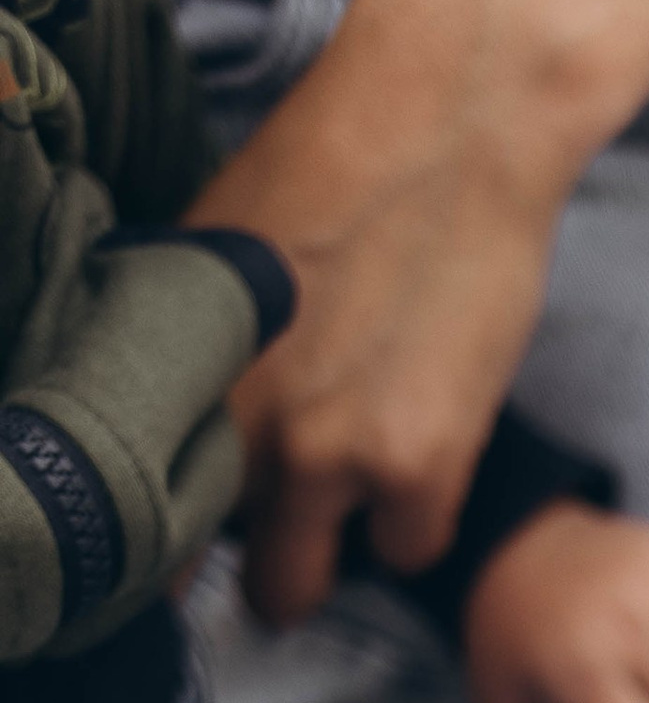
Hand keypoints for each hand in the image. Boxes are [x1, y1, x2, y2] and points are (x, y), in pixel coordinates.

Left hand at [189, 0, 591, 624]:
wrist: (450, 118)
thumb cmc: (342, 160)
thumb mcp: (221, 251)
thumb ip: (203, 349)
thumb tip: (196, 414)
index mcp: (175, 364)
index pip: (145, 513)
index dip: (175, 539)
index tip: (199, 548)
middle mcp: (234, 421)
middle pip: (215, 565)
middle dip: (251, 560)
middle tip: (286, 535)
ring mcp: (324, 453)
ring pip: (298, 583)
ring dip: (328, 552)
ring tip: (359, 491)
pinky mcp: (415, 466)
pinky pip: (405, 550)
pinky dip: (416, 521)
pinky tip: (426, 457)